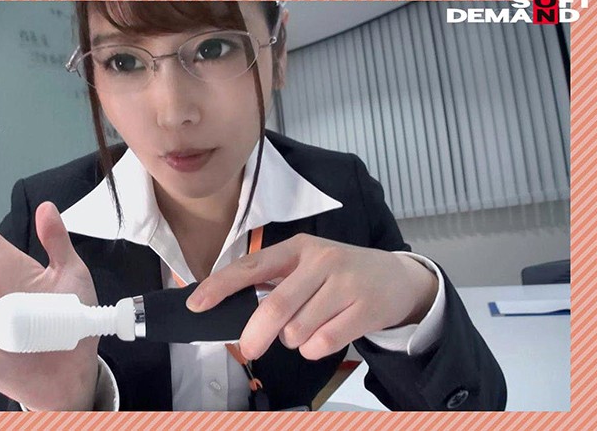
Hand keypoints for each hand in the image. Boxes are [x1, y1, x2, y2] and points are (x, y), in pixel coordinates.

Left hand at [186, 233, 437, 360]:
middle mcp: (321, 261)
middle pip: (275, 308)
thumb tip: (232, 311)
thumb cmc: (341, 274)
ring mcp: (345, 284)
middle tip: (249, 348)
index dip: (221, 286)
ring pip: (297, 331)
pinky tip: (327, 335)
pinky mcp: (364, 309)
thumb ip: (274, 282)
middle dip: (255, 335)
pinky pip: (323, 343)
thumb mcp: (308, 264)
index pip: (251, 266)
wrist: (399, 279)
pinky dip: (315, 349)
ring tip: (308, 327)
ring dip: (292, 341)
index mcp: (298, 247)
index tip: (197, 304)